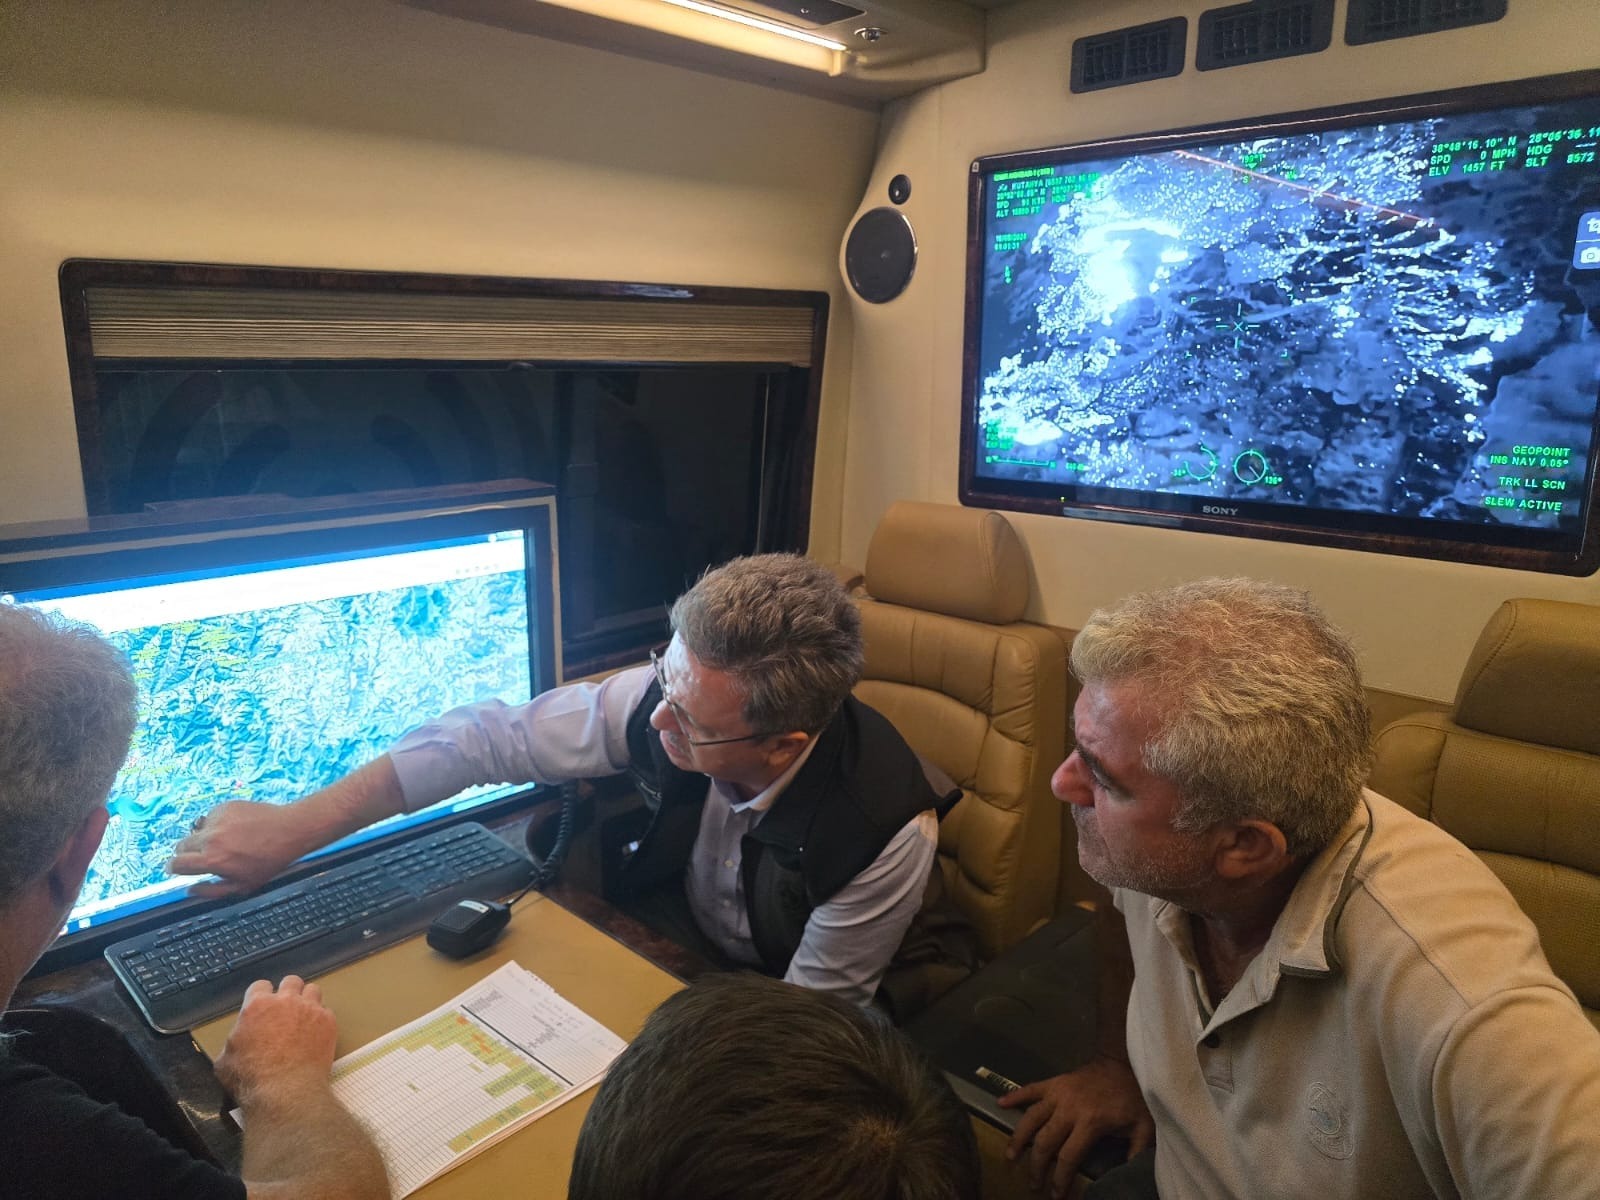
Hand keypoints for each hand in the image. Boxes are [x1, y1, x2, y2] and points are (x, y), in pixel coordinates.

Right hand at [165, 801, 315, 895]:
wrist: (289, 830)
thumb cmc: (269, 861)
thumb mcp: (243, 886)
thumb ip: (211, 892)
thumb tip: (189, 891)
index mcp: (212, 860)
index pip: (176, 864)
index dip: (174, 868)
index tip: (175, 868)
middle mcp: (211, 838)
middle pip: (180, 846)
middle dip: (186, 853)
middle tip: (202, 857)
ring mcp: (217, 820)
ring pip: (195, 830)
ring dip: (202, 838)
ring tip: (224, 842)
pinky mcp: (225, 806)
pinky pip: (211, 817)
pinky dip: (216, 824)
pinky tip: (234, 829)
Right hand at [213, 976, 338, 1106]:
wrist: (285, 1092)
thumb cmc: (250, 1078)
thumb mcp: (225, 1060)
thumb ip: (234, 1041)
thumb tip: (238, 1041)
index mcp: (257, 1006)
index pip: (260, 986)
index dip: (261, 996)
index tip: (263, 1008)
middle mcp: (285, 1001)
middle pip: (291, 981)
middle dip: (288, 992)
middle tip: (286, 1010)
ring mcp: (310, 1009)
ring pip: (313, 990)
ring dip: (307, 1001)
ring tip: (304, 1017)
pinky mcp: (328, 1022)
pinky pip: (327, 1011)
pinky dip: (321, 1019)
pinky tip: (316, 1033)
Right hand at [999, 1056, 1153, 1198]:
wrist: (1122, 1062)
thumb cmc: (1132, 1098)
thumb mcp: (1143, 1128)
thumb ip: (1136, 1153)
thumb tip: (1127, 1178)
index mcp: (1090, 1123)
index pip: (1068, 1157)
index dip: (1060, 1179)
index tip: (1055, 1196)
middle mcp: (1068, 1109)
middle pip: (1044, 1142)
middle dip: (1036, 1166)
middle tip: (1033, 1184)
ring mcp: (1057, 1094)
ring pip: (1031, 1118)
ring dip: (1018, 1138)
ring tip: (1010, 1156)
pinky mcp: (1053, 1082)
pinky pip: (1030, 1089)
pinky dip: (1014, 1096)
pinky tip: (999, 1104)